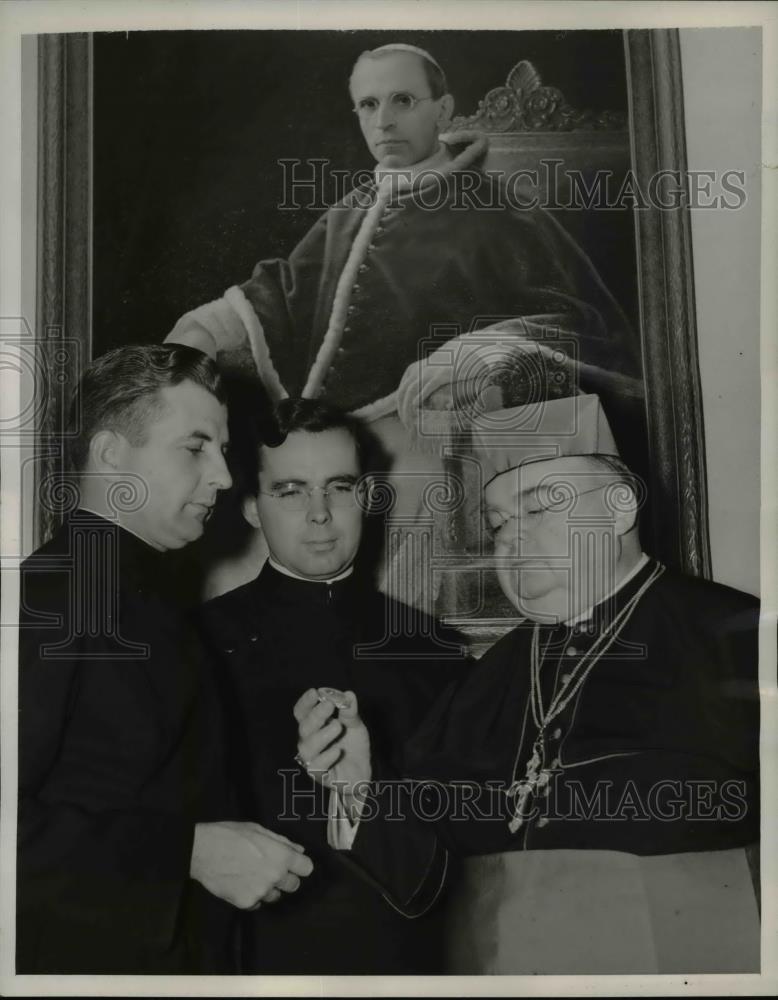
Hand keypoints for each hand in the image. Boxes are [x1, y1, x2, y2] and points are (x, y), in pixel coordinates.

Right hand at [190, 820, 312, 908]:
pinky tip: (242, 883)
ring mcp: (261, 892)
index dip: (300, 865)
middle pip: (294, 885)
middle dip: (286, 878)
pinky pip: (258, 903)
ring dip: (269, 888)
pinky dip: (253, 896)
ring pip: (275, 896)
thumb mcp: (259, 830)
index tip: (294, 864)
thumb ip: (282, 841)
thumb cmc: (230, 835)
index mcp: (281, 856)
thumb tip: (299, 850)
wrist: (202, 851)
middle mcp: (275, 876)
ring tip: (253, 875)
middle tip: (271, 869)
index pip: (307, 868)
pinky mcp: (246, 903)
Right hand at [293, 689, 370, 805]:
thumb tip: (348, 694)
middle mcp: (309, 741)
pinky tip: (338, 751)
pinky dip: (326, 758)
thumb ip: (350, 712)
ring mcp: (313, 759)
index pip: (302, 713)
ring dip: (321, 735)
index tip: (315, 692)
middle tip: (329, 705)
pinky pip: (317, 768)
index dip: (305, 702)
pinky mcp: (320, 776)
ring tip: (337, 726)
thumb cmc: (352, 746)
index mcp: (314, 726)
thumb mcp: (355, 726)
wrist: (362, 773)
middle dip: (316, 715)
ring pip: (307, 747)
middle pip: (304, 727)